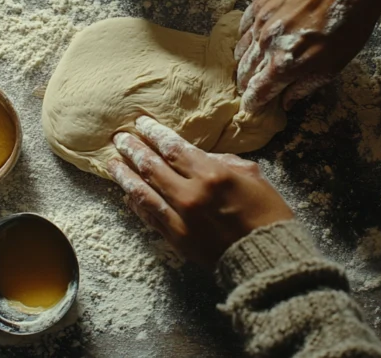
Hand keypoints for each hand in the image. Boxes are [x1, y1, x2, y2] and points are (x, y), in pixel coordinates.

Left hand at [107, 115, 293, 267]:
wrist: (266, 255)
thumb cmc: (267, 213)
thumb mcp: (252, 176)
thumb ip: (223, 161)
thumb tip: (201, 156)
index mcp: (211, 173)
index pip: (173, 148)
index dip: (154, 134)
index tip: (140, 124)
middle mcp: (190, 194)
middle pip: (152, 166)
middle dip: (134, 150)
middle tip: (120, 139)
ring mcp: (180, 218)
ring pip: (143, 192)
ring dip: (125, 176)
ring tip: (112, 163)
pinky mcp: (176, 239)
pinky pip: (149, 216)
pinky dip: (136, 204)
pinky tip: (128, 194)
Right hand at [235, 0, 380, 113]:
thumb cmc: (351, 23)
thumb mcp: (335, 65)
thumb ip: (306, 85)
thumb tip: (286, 101)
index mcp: (285, 64)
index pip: (256, 92)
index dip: (252, 104)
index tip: (252, 108)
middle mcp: (266, 44)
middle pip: (245, 72)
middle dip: (247, 84)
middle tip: (253, 88)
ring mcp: (261, 21)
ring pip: (241, 50)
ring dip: (245, 62)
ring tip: (252, 66)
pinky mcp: (261, 1)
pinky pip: (243, 26)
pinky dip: (244, 37)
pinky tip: (252, 39)